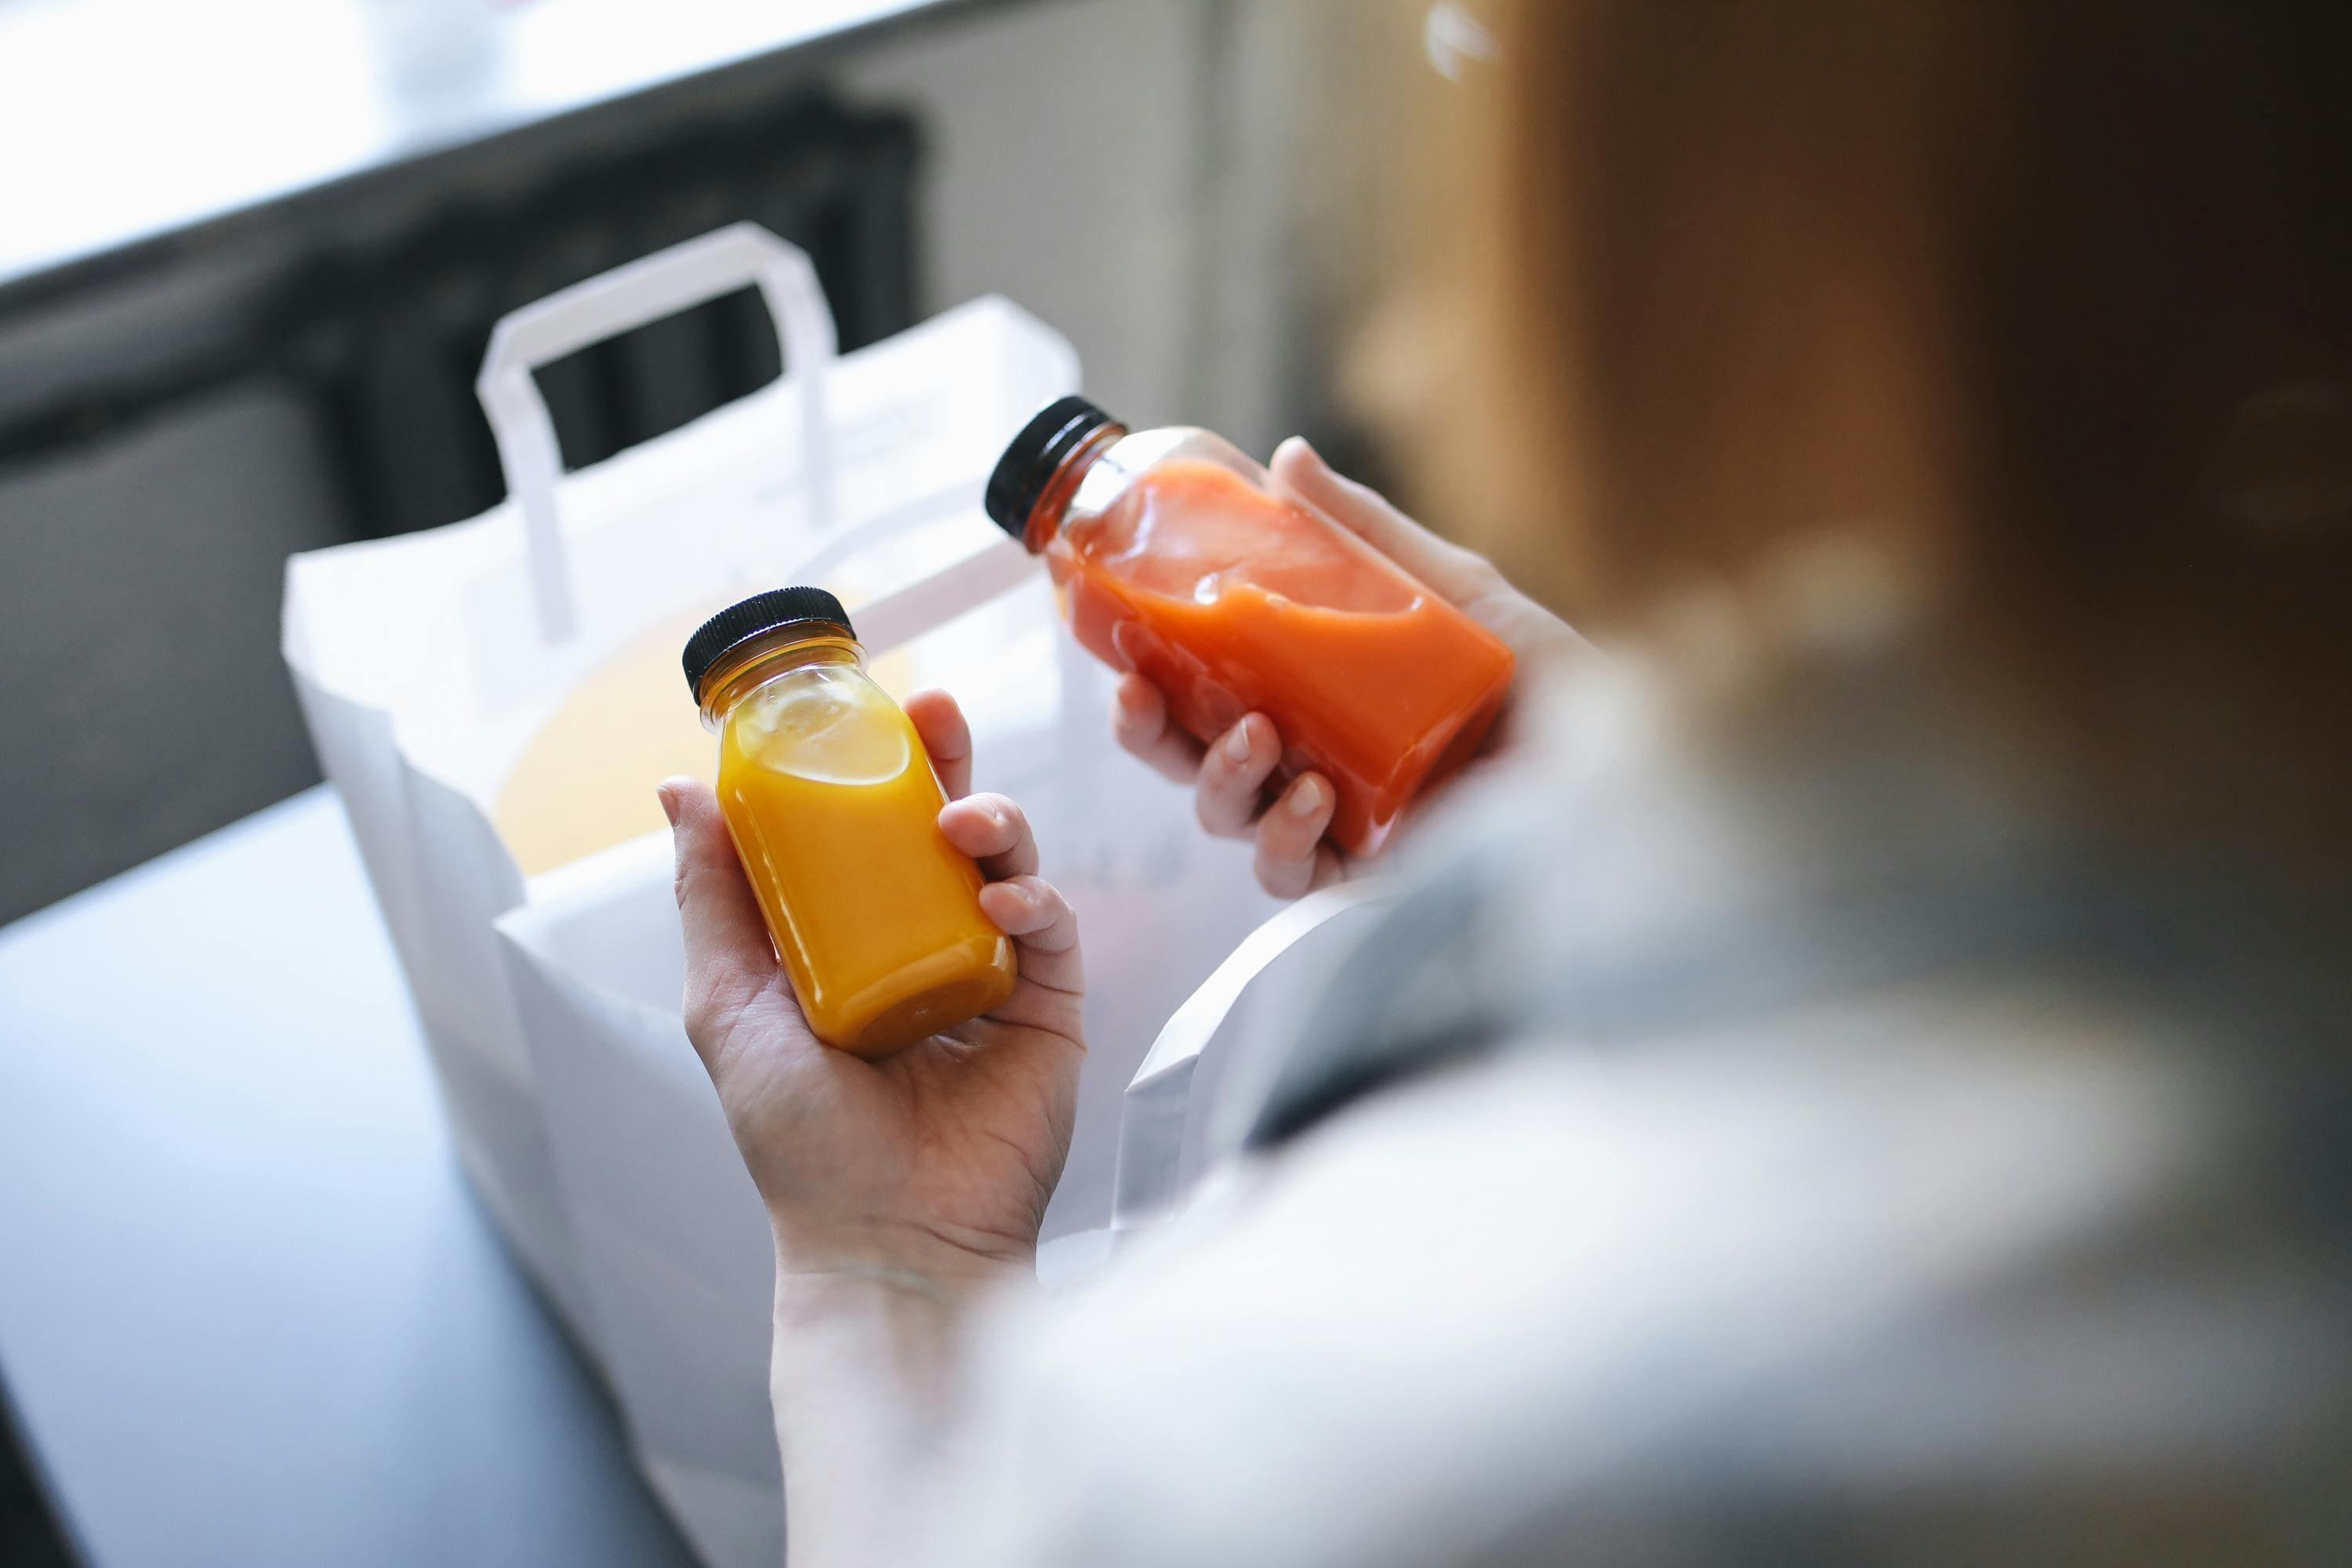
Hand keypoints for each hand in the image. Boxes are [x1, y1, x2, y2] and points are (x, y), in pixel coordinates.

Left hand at [659, 690, 1084, 1290]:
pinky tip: (999, 899)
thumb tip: (681, 791)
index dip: (870, 764)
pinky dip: (1031, 898)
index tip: (861, 706)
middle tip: (935, 712)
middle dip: (946, 761)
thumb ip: (713, 897)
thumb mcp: (727, 1005)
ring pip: (1010, 861)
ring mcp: (991, 974)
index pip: (867, 829)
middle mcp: (925, 946)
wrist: (887, 1238)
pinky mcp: (1048, 1009)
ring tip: (962, 822)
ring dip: (993, 820)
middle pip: (946, 826)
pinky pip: (1051, 928)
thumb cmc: (802, 1141)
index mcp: (853, 940)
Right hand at [1112, 436, 1590, 896]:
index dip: (1150, 689)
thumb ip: (1366, 532)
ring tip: (1260, 737)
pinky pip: (1295, 875)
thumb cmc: (1545, 676)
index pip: (1205, 703)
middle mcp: (1312, 769)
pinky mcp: (1373, 880)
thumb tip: (1286, 456)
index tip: (1119, 657)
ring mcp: (1339, 829)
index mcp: (1313, 706)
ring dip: (1220, 782)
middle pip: (1195, 769)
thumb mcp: (1453, 589)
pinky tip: (1310, 799)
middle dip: (1154, 741)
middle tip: (1143, 701)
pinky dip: (1286, 839)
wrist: (1629, 755)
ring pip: (1230, 824)